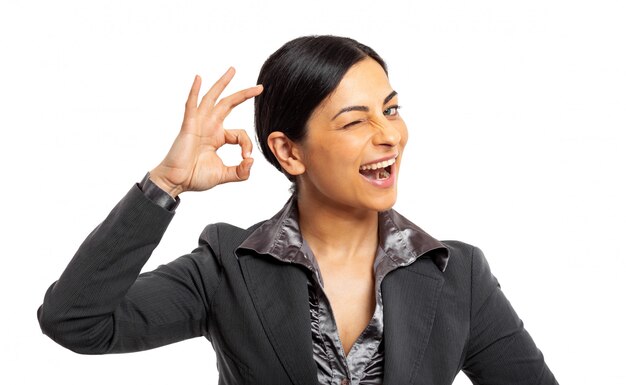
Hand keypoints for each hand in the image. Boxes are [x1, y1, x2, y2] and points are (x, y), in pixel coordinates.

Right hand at [149, 68, 262, 196]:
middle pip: (228, 104)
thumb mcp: (224, 175)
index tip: (246, 158)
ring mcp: (199, 124)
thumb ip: (241, 171)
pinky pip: (192, 105)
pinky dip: (194, 91)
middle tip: (259, 87)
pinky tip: (199, 78)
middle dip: (244, 94)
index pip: (240, 133)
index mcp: (218, 136)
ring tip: (233, 71)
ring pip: (212, 99)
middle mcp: (209, 126)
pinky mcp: (188, 126)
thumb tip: (251, 161)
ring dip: (222, 84)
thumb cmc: (195, 177)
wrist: (176, 181)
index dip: (247, 144)